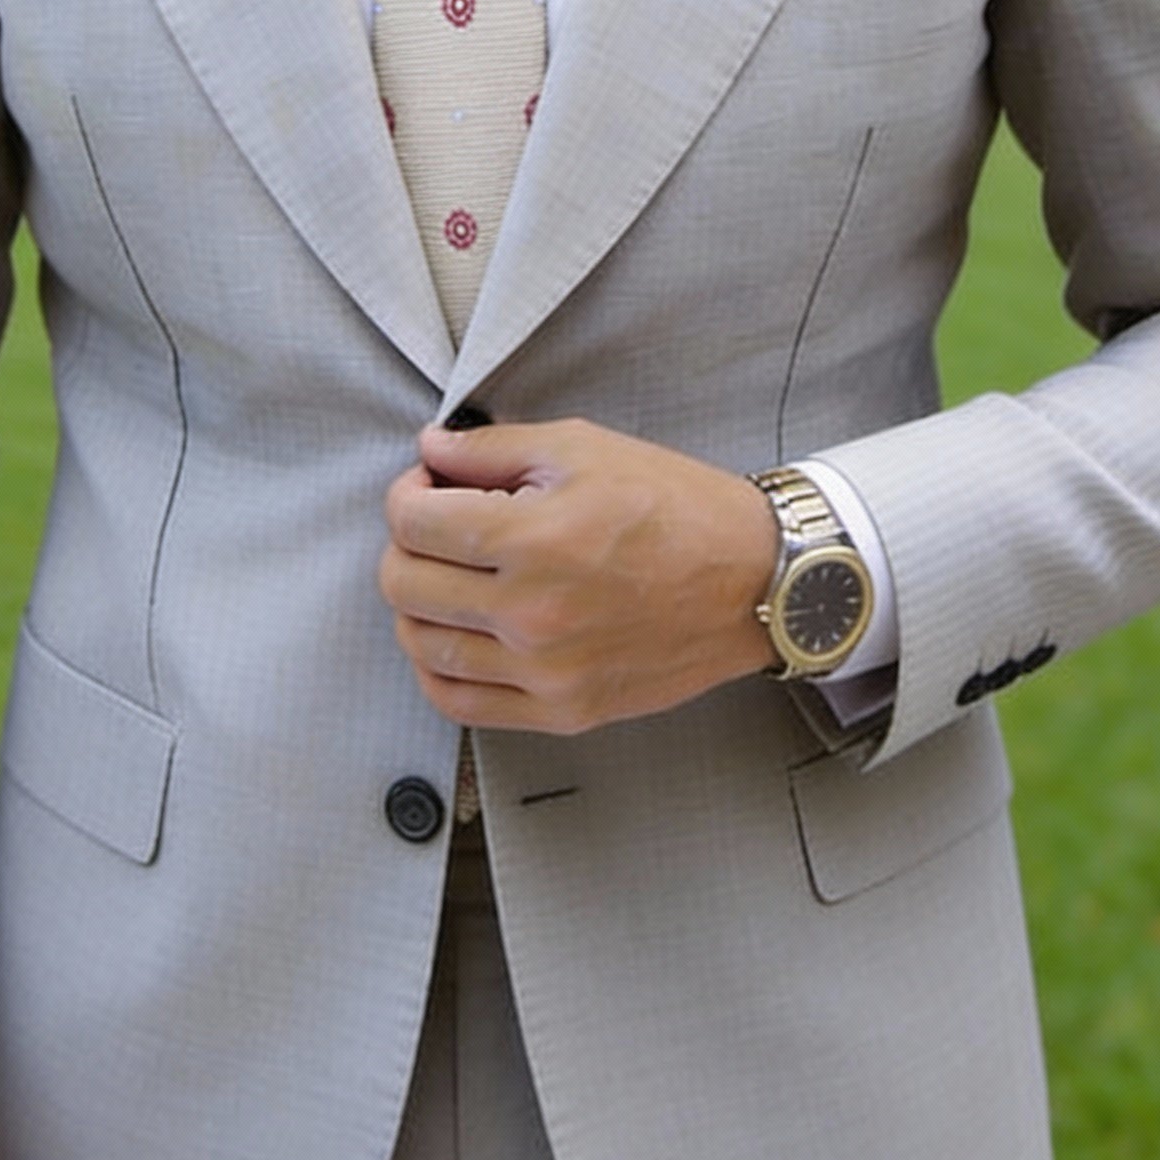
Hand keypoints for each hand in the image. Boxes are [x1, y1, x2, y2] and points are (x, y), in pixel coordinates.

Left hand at [380, 417, 778, 734]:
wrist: (755, 581)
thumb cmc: (678, 508)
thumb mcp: (584, 449)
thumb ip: (493, 448)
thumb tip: (430, 451)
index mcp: (536, 538)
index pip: (415, 521)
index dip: (408, 492)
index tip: (428, 485)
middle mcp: (533, 613)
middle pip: (404, 584)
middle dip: (404, 543)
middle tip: (434, 525)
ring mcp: (546, 671)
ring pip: (423, 647)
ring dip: (415, 604)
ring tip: (444, 576)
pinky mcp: (563, 710)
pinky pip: (460, 703)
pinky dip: (437, 669)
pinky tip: (455, 635)